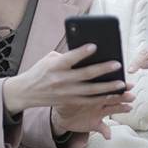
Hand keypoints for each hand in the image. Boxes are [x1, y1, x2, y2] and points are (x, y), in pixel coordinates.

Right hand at [3, 44, 133, 131]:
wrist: (26, 92)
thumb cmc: (40, 71)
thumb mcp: (49, 59)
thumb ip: (67, 56)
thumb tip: (87, 52)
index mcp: (54, 66)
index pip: (70, 58)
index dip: (82, 52)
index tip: (95, 46)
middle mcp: (60, 80)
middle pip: (84, 75)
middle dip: (102, 70)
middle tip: (117, 64)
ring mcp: (65, 93)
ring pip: (90, 91)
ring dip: (107, 87)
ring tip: (121, 83)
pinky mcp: (68, 101)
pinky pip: (87, 100)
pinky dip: (101, 97)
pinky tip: (112, 94)